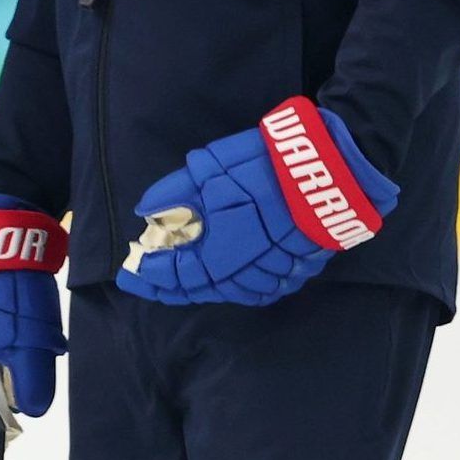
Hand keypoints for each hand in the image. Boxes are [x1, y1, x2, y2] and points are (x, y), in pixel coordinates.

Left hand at [117, 95, 398, 306]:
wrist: (329, 172)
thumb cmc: (263, 167)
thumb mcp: (207, 170)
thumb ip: (172, 193)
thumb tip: (146, 213)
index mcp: (220, 253)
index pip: (177, 273)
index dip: (151, 274)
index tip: (129, 273)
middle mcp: (246, 273)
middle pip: (200, 288)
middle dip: (169, 286)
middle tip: (146, 284)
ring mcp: (275, 275)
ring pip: (229, 292)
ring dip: (200, 288)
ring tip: (176, 284)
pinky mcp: (297, 270)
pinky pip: (257, 288)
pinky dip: (231, 286)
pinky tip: (219, 280)